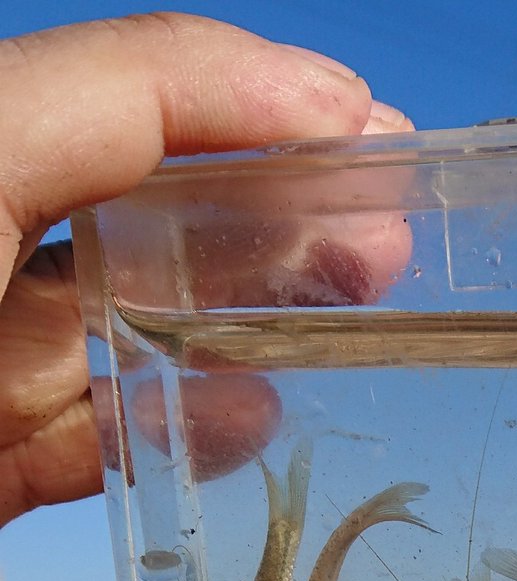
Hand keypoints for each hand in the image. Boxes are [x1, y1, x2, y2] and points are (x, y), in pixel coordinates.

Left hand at [0, 13, 412, 523]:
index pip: (141, 105)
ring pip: (147, 334)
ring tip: (353, 320)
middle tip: (385, 246)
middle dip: (288, 224)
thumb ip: (128, 94)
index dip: (264, 107)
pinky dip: (191, 431)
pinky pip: (109, 442)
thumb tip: (316, 91)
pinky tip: (255, 416)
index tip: (381, 140)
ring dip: (260, 326)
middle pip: (162, 225)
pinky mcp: (5, 461)